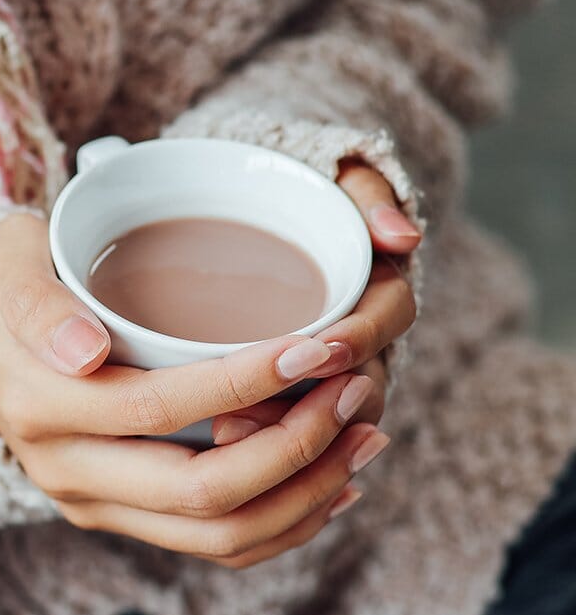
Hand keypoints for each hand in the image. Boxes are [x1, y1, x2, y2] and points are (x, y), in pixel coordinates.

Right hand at [0, 214, 387, 567]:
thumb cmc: (1, 279)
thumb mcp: (3, 261)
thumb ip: (38, 300)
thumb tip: (87, 352)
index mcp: (37, 404)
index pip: (159, 409)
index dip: (248, 384)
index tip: (318, 342)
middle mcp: (61, 470)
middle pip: (201, 492)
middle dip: (297, 448)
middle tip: (355, 390)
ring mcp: (89, 502)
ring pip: (217, 534)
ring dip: (306, 494)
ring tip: (365, 435)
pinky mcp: (117, 515)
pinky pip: (211, 544)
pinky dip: (284, 523)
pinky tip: (335, 481)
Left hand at [210, 160, 419, 443]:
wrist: (249, 198)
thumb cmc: (294, 182)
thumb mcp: (332, 172)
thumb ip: (365, 192)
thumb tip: (404, 237)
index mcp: (377, 283)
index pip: (391, 315)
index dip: (361, 337)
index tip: (324, 347)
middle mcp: (359, 335)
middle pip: (360, 386)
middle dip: (315, 406)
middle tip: (253, 409)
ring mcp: (326, 370)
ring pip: (325, 420)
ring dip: (281, 433)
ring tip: (222, 431)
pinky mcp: (286, 393)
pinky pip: (290, 432)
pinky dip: (261, 441)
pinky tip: (211, 441)